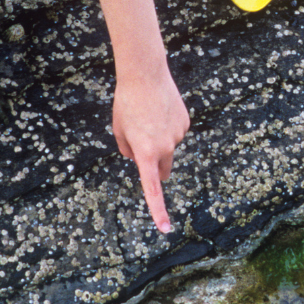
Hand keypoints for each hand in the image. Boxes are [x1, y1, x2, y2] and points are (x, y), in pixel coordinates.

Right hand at [77, 0, 186, 232]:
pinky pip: (154, 185)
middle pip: (157, 154)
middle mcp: (175, 136)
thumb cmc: (142, 76)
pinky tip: (162, 227)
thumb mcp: (142, 90)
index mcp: (175, 124)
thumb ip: (140, 99)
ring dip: (135, 137)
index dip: (158, 153)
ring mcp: (167, 142)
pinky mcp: (154, 151)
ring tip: (133, 112)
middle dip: (144, 140)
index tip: (168, 188)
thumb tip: (133, 73)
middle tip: (136, 114)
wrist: (145, 65)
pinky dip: (158, 207)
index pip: (164, 149)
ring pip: (148, 155)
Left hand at [112, 67, 190, 233]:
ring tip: (147, 116)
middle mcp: (165, 148)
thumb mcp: (118, 129)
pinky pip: (175, 132)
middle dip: (156, 169)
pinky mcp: (185, 123)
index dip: (158, 210)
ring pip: (168, 148)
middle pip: (163, 170)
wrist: (145, 75)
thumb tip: (138, 157)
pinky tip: (159, 110)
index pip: (153, 189)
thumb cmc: (127, 103)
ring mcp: (177, 135)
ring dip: (159, 141)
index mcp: (145, 153)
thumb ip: (127, 149)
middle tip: (143, 150)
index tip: (166, 229)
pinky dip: (167, 127)